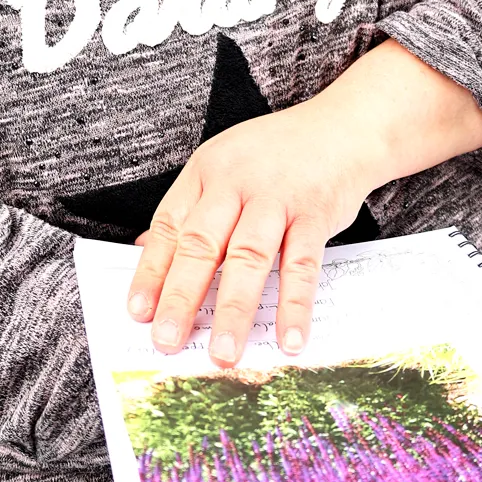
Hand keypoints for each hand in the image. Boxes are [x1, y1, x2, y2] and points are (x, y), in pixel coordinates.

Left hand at [126, 96, 380, 369]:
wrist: (342, 128)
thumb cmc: (278, 155)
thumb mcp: (224, 167)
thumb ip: (191, 211)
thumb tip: (148, 253)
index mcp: (207, 172)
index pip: (171, 226)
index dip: (152, 271)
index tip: (138, 312)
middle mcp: (237, 182)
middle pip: (202, 244)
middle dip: (182, 297)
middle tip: (167, 340)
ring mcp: (278, 198)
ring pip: (249, 257)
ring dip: (233, 309)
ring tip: (223, 352)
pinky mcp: (316, 213)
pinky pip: (303, 264)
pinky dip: (294, 304)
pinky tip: (289, 338)